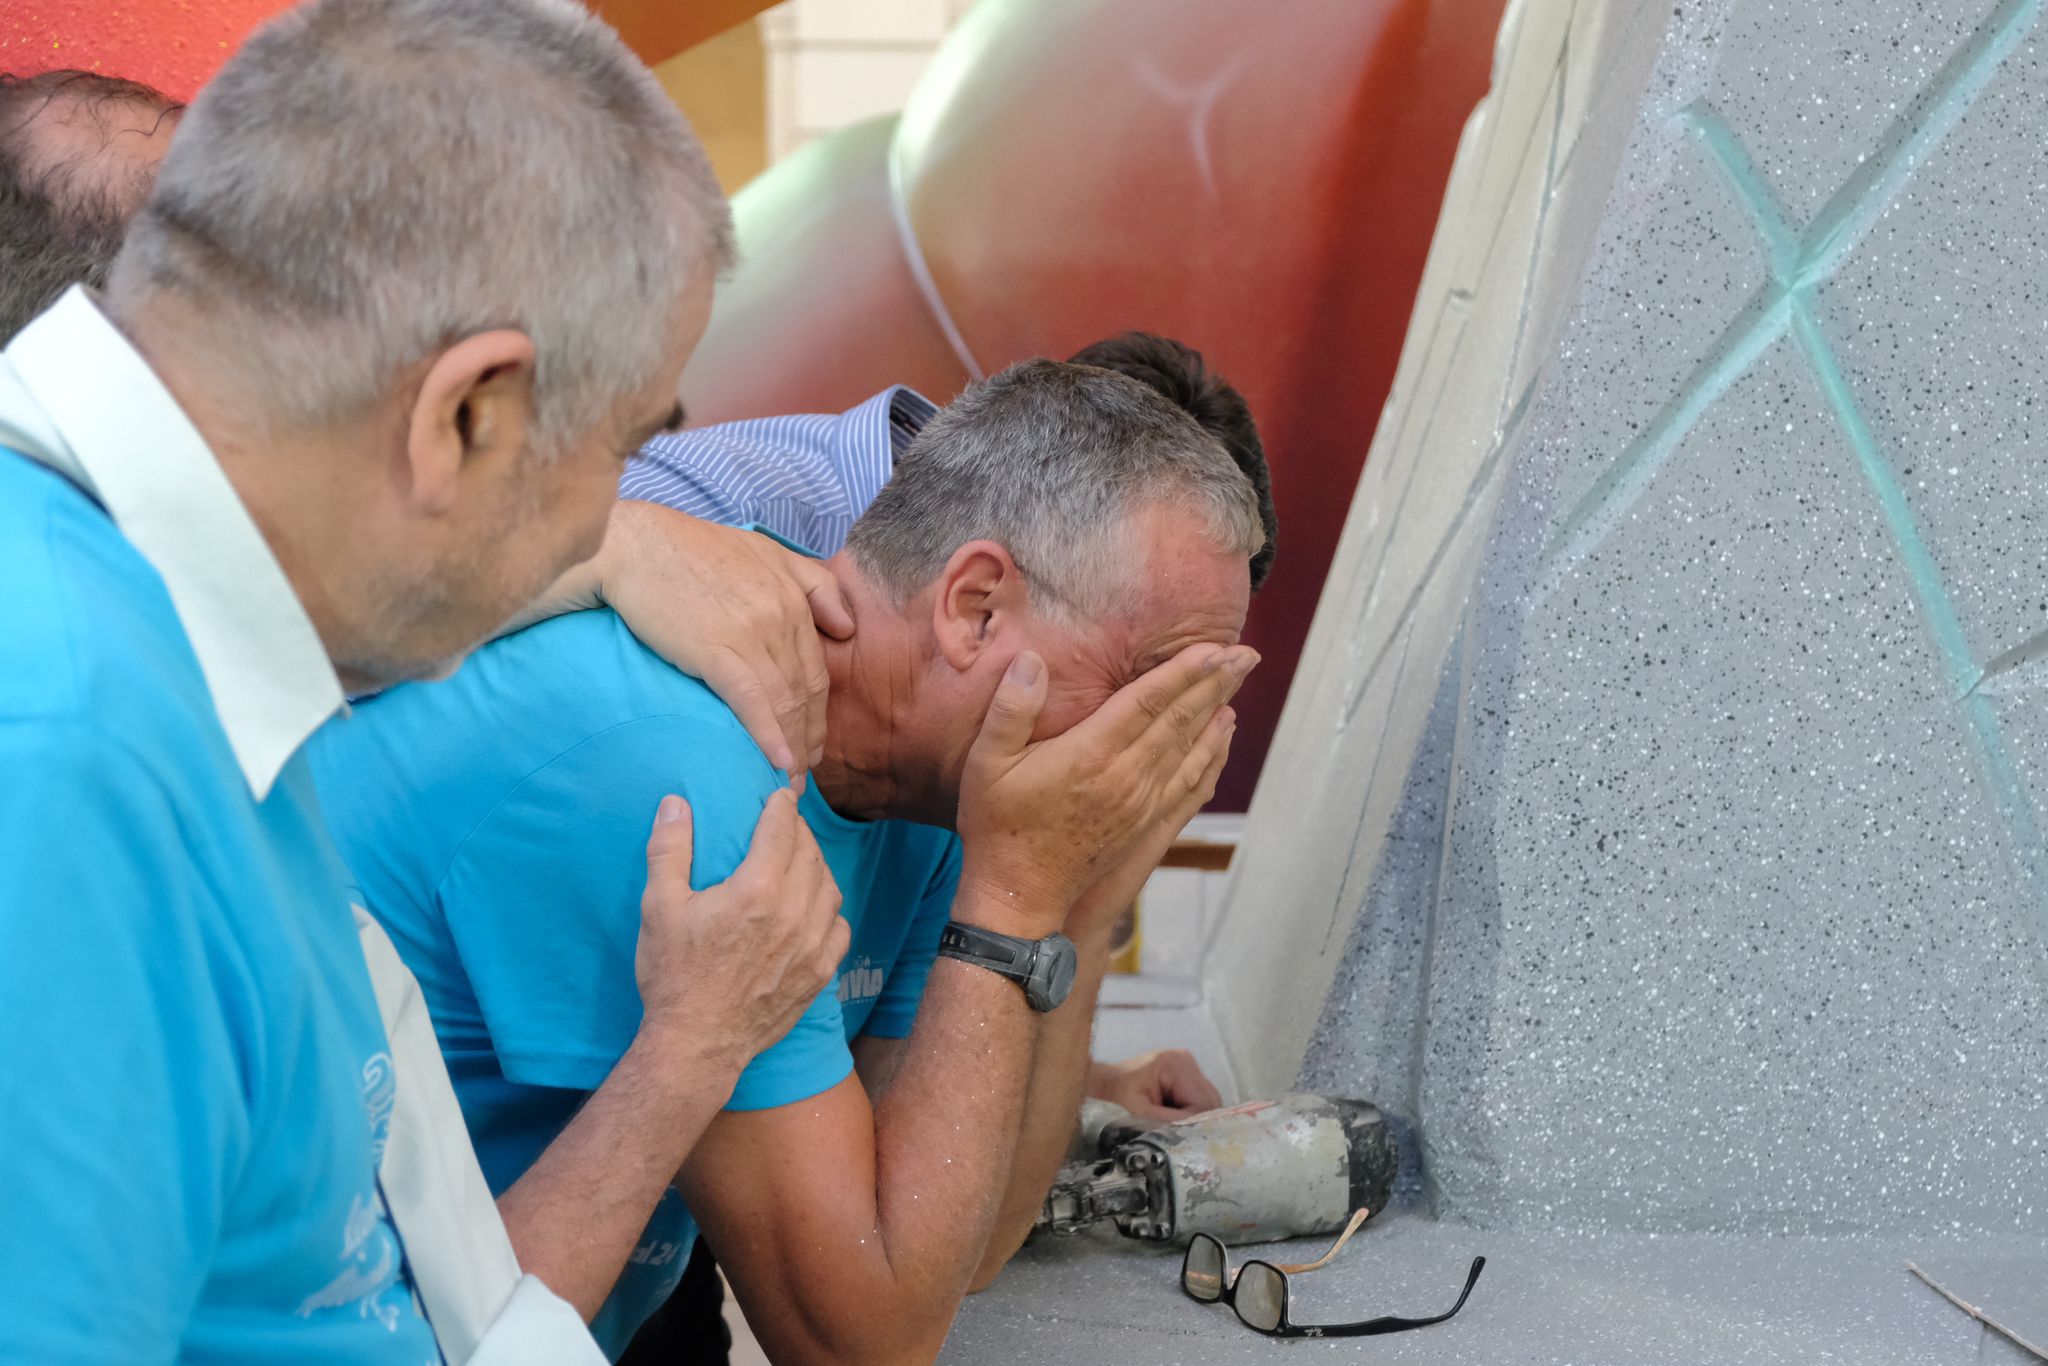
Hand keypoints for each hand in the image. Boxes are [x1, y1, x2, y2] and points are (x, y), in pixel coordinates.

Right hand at [598, 501, 855, 784]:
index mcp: (793, 596)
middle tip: (802, 775)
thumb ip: (814, 584)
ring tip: (786, 783)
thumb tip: (846, 628)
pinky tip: (775, 761)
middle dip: (808, 740)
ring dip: (790, 748)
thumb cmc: (692, 549)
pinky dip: (767, 734)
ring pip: (783, 702)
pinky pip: (752, 700)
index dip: (818, 715)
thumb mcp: (765, 551)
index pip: (816, 670)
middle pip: (805, 692)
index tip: (812, 745)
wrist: (634, 544)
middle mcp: (781, 616)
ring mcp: (751, 633)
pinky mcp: (715, 649)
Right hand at [636, 788, 849, 1069]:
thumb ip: (669, 849)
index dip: (782, 806)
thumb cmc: (673, 974)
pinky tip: (815, 905)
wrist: (696, 1044)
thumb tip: (676, 802)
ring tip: (800, 859)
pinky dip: (829, 908)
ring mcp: (811, 946)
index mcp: (755, 891)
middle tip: (785, 823)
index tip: (780, 794)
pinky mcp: (819, 973)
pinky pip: (839, 928)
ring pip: (829, 888)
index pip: (781, 830)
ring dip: (816, 866)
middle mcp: (793, 913)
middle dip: (799, 831)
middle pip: (810, 854)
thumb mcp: (658, 908)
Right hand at [955, 643, 1256, 933]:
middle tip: (1245, 653)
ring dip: (1217, 709)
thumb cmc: (998, 824)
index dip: (1183, 672)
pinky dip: (1212, 754)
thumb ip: (1011, 708)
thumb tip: (1032, 660)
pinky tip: (1224, 734)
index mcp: (1091, 755)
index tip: (1214, 647)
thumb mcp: (987, 763)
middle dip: (1214, 683)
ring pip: (1191, 747)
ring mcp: (1141, 802)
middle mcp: (1126, 777)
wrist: (1019, 894)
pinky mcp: (1146, 823)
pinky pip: (1190, 782)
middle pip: (1180, 720)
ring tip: (1241, 679)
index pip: (1147, 702)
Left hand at [1087, 1050, 1224, 1121]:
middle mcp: (1187, 1060)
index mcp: (1176, 1065)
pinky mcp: (1187, 1072)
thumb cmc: (1119, 1097)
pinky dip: (1191, 1110)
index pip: (1202, 1101)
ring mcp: (1188, 1065)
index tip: (1182, 1136)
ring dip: (1195, 1116)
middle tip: (1181, 1134)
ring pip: (1208, 1100)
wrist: (1107, 1083)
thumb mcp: (1142, 1112)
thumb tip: (1198, 1133)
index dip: (1195, 1122)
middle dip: (1198, 1120)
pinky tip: (1175, 1115)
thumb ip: (1171, 1121)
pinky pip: (1200, 1096)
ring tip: (1175, 1124)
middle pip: (1209, 1100)